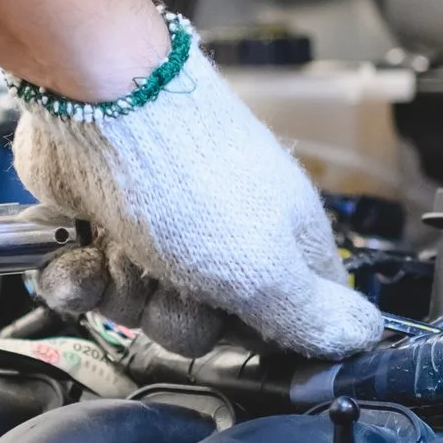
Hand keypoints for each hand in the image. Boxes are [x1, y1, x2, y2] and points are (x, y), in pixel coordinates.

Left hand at [12, 42, 385, 357]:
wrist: (101, 103)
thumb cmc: (194, 182)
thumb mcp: (265, 267)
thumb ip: (309, 316)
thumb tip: (365, 335)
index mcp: (284, 244)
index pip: (295, 319)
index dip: (266, 339)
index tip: (242, 330)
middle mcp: (224, 239)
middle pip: (203, 329)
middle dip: (174, 318)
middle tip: (171, 281)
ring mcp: (159, 231)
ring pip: (139, 310)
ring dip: (120, 290)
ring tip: (119, 249)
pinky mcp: (102, 222)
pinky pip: (89, 284)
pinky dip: (77, 277)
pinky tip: (78, 256)